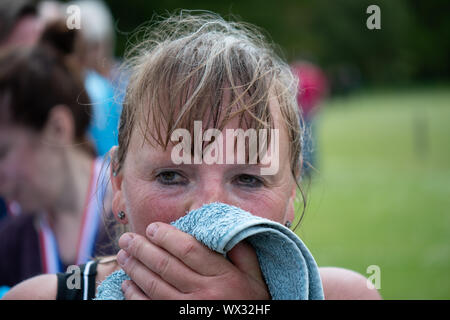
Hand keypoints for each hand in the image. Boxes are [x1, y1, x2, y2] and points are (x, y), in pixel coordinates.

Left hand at [116, 223, 269, 299]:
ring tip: (123, 256)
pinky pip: (151, 308)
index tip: (152, 228)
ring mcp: (189, 311)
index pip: (188, 249)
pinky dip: (135, 296)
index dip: (166, 236)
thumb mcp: (255, 276)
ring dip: (134, 269)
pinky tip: (127, 284)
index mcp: (223, 277)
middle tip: (127, 238)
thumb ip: (241, 251)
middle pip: (165, 265)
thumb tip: (221, 228)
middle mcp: (204, 294)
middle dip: (142, 249)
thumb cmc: (252, 302)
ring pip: (154, 286)